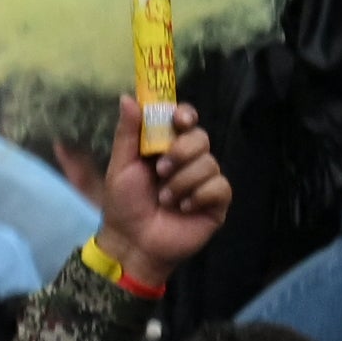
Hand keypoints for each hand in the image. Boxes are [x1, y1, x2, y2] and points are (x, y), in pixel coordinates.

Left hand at [106, 107, 233, 282]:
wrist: (133, 242)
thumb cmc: (124, 204)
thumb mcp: (121, 166)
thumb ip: (128, 133)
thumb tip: (128, 97)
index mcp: (165, 148)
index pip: (185, 121)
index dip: (186, 115)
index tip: (180, 119)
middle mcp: (188, 160)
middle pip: (201, 138)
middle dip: (181, 151)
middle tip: (161, 169)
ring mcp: (204, 181)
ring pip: (210, 162)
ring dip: (183, 181)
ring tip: (165, 199)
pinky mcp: (217, 202)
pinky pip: (220, 186)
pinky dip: (199, 196)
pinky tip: (184, 208)